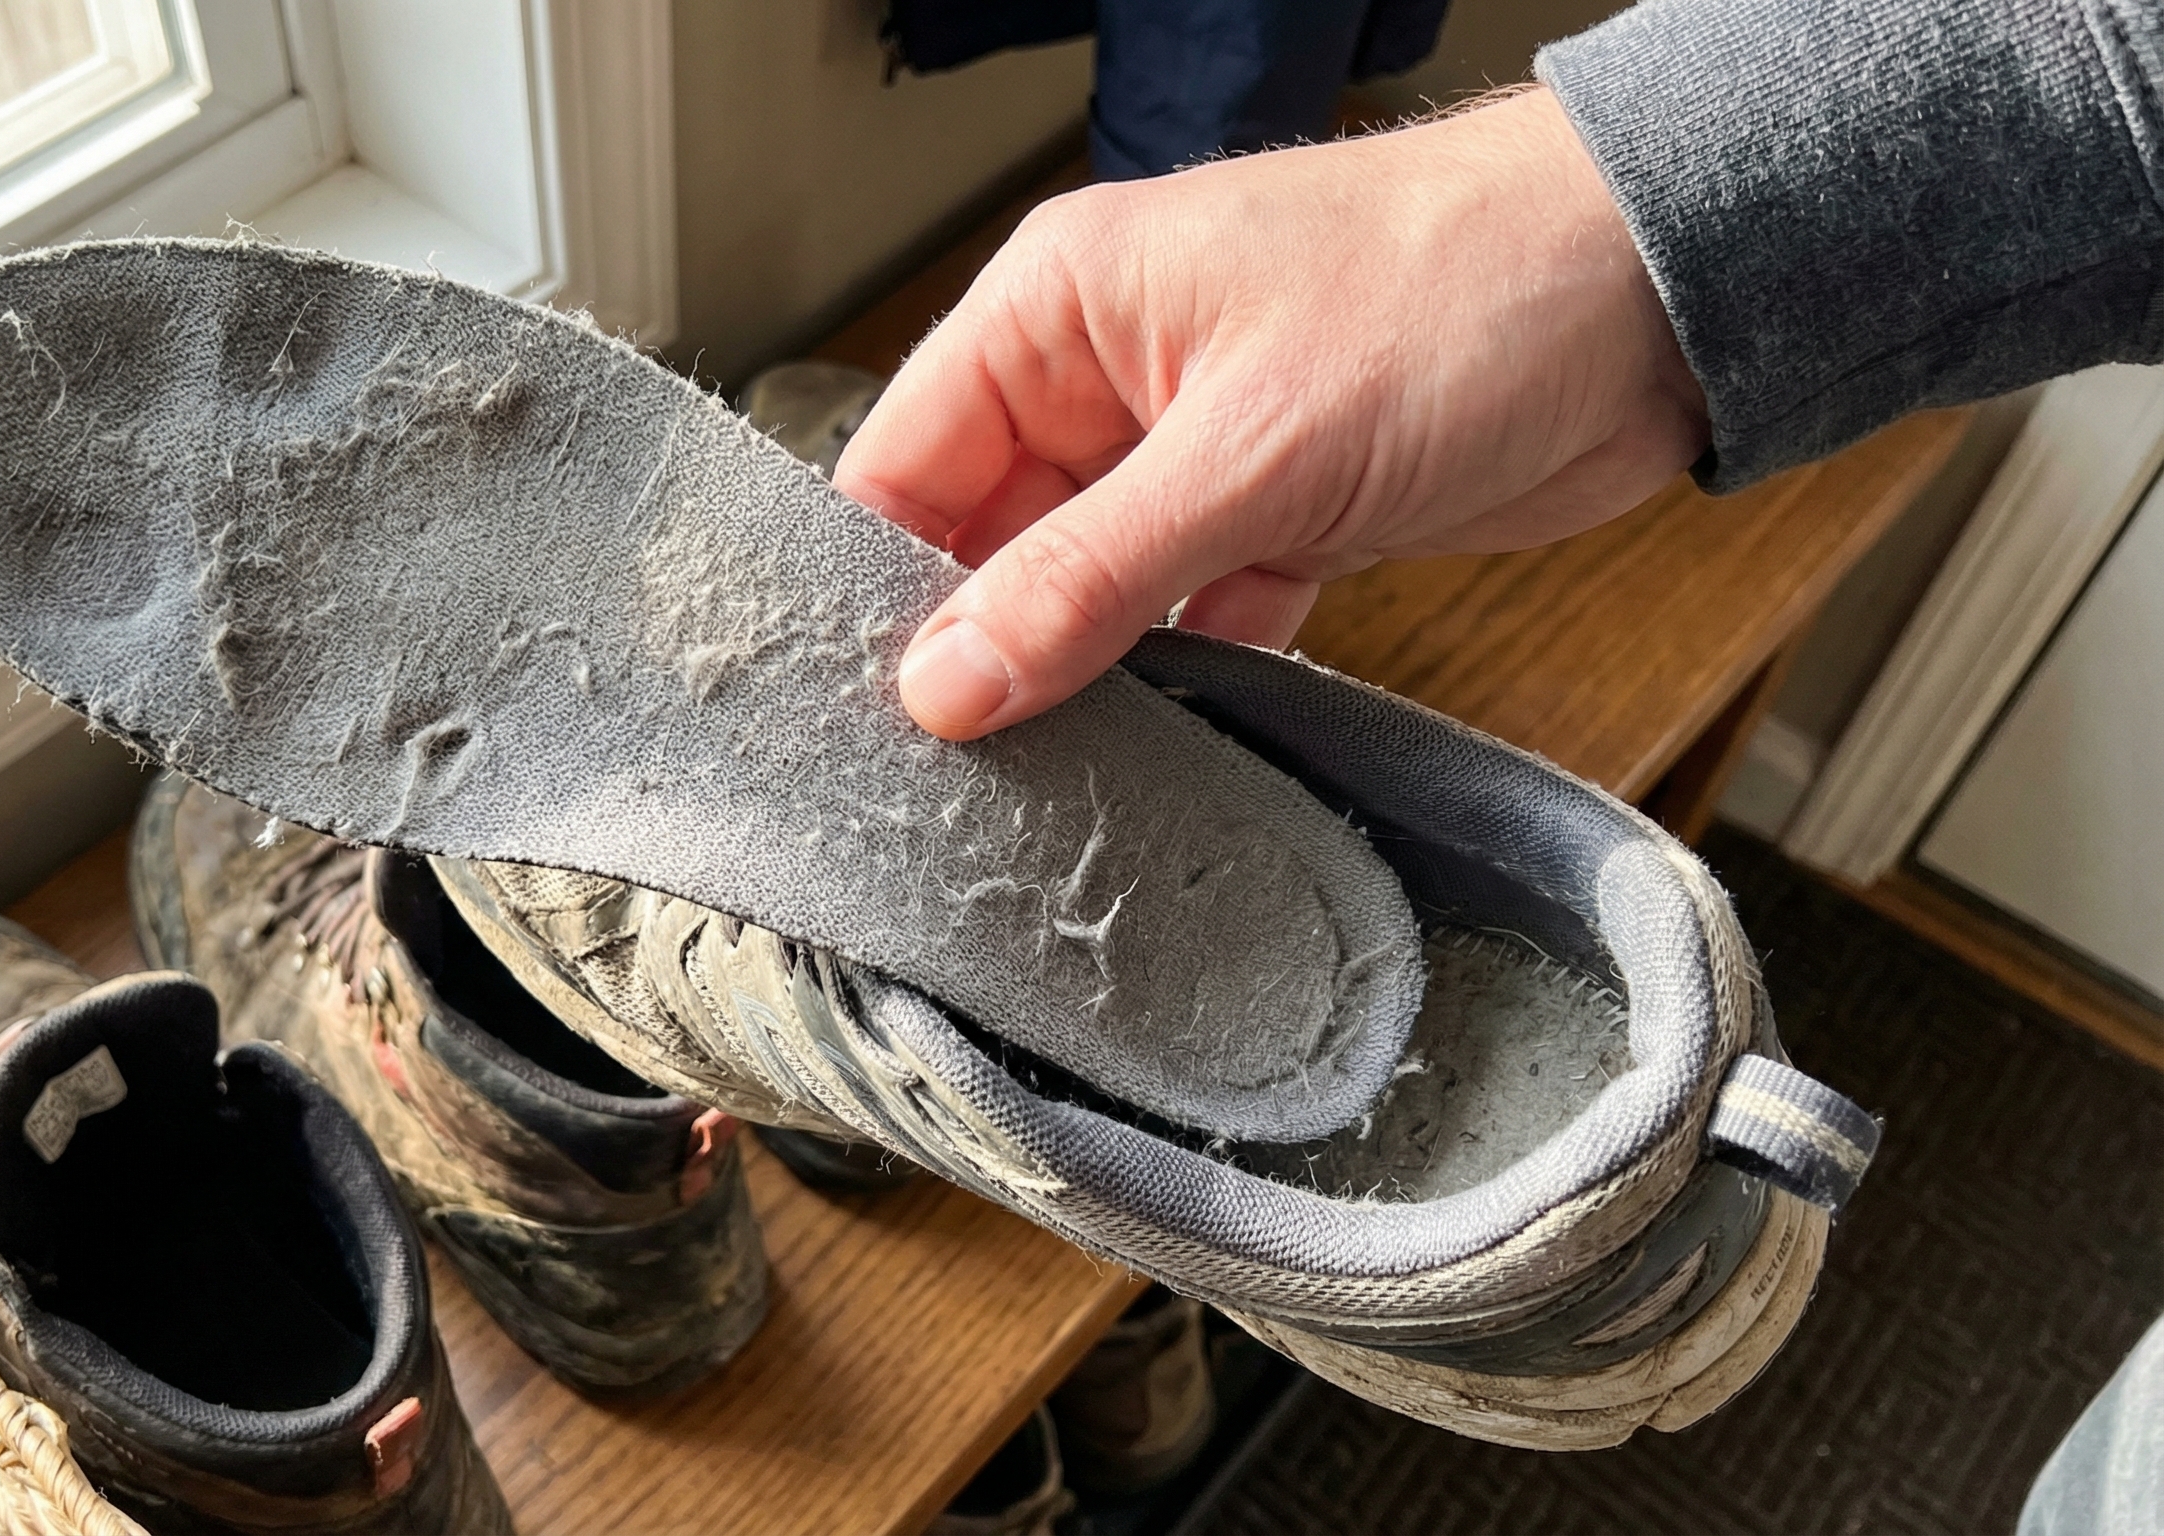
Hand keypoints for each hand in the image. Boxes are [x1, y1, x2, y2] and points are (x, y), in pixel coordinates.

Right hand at [832, 88, 1707, 739]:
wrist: (1660, 293)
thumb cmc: (1458, 291)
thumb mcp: (1248, 452)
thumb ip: (1085, 577)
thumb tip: (944, 686)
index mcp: (1054, 313)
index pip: (899, 468)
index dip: (875, 595)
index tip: (868, 723)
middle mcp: (1103, 382)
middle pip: (983, 547)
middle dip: (981, 657)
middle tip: (960, 791)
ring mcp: (1190, 455)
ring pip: (1083, 595)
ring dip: (1081, 681)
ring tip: (1050, 790)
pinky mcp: (1274, 517)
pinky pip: (1183, 618)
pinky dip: (1181, 679)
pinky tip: (1168, 749)